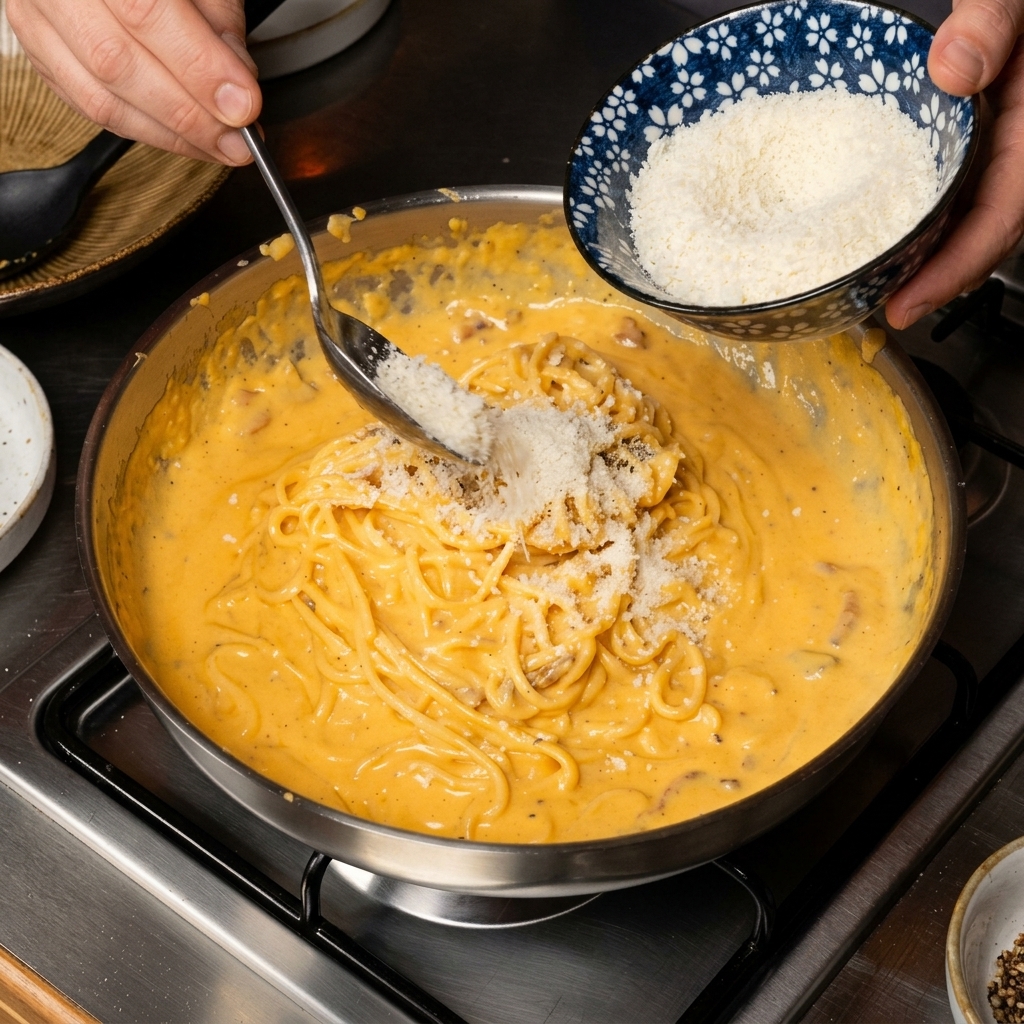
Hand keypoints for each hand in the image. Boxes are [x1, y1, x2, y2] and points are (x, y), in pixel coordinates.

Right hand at [6, 0, 259, 164]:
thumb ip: (217, 18)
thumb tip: (236, 86)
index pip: (144, 11)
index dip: (198, 68)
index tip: (243, 106)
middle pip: (116, 63)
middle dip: (189, 115)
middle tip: (237, 140)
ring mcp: (35, 17)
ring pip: (99, 97)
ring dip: (169, 135)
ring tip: (218, 146)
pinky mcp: (37, 50)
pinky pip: (88, 107)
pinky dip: (143, 129)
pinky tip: (182, 138)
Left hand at [886, 0, 1023, 328]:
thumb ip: (994, 19)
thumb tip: (953, 72)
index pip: (1001, 215)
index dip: (956, 267)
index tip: (908, 302)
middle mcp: (1013, 141)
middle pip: (979, 231)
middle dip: (934, 279)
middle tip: (883, 312)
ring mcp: (989, 141)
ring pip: (962, 215)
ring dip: (924, 257)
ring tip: (874, 290)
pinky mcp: (965, 133)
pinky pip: (944, 187)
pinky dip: (914, 217)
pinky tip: (879, 233)